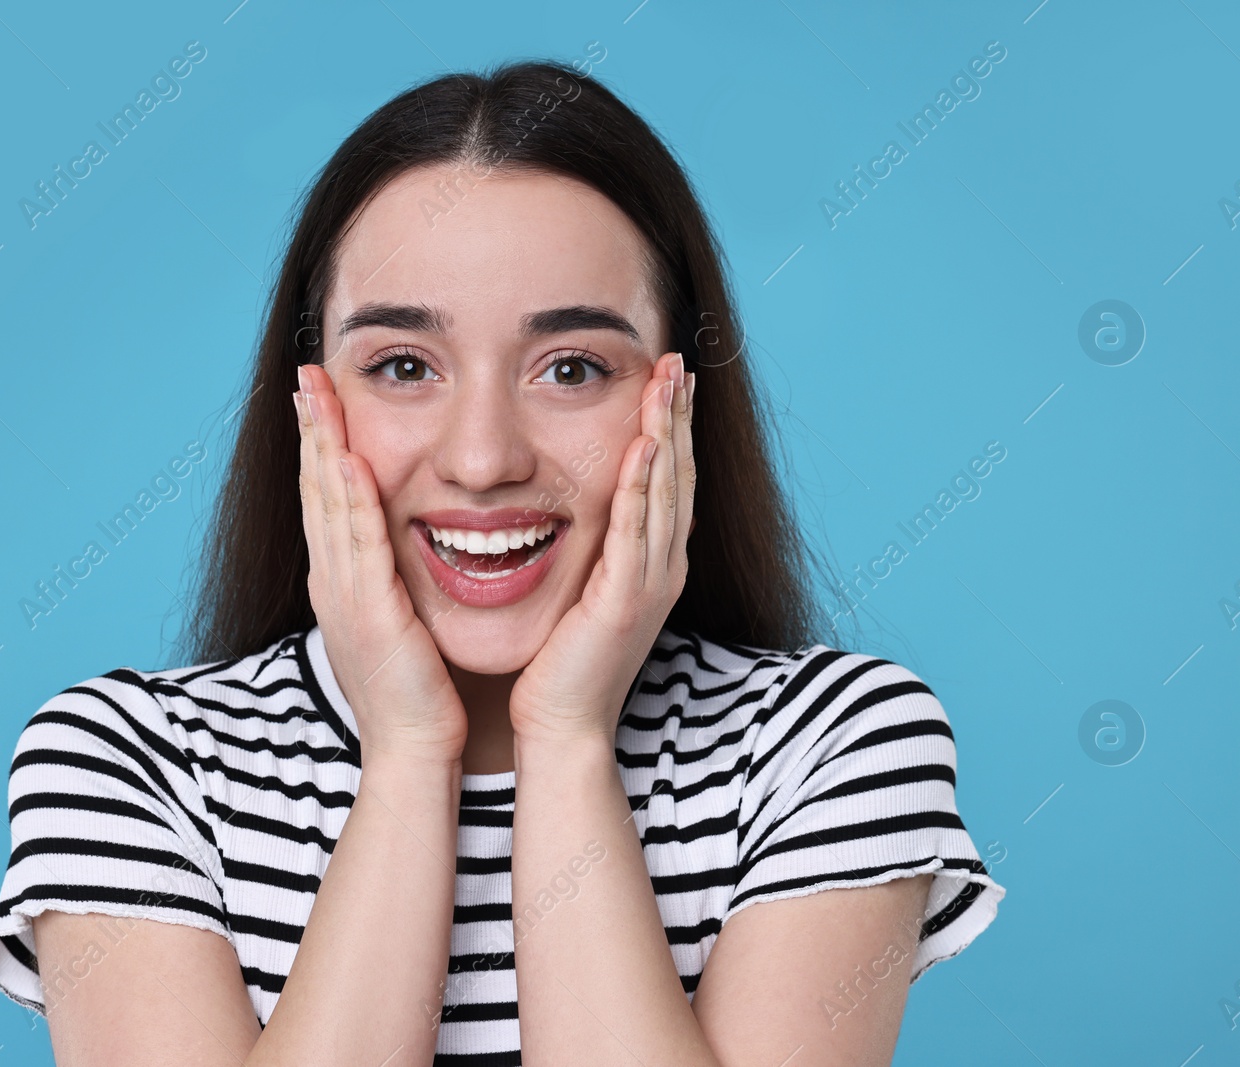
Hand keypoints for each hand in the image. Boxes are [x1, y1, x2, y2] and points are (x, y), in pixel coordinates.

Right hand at [295, 363, 468, 765]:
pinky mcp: (370, 613)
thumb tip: (408, 546)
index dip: (320, 444)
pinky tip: (348, 460)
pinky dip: (350, 501)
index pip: (326, 498)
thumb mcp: (400, 623)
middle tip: (305, 373)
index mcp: (341, 582)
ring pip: (329, 505)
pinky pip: (359, 546)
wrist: (414, 750)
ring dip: (323, 446)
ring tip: (317, 394)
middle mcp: (333, 582)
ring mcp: (345, 596)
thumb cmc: (416, 693)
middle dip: (312, 429)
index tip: (319, 397)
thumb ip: (395, 582)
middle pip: (317, 489)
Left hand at [508, 351, 695, 743]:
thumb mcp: (581, 591)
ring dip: (667, 433)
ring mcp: (650, 584)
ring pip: (666, 493)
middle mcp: (663, 568)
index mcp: (652, 563)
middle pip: (678, 476)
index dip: (672, 428)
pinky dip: (641, 488)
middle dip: (678, 416)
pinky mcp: (625, 601)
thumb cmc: (560, 664)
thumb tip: (569, 508)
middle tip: (677, 362)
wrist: (561, 726)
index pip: (668, 481)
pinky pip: (635, 533)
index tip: (668, 379)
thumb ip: (588, 550)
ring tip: (668, 383)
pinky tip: (643, 447)